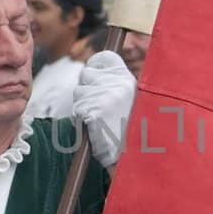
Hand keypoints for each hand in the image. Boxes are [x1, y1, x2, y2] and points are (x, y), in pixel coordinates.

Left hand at [74, 49, 133, 169]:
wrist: (135, 157)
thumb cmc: (132, 132)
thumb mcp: (132, 101)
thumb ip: (115, 85)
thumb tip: (93, 74)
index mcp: (128, 79)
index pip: (105, 57)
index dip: (95, 65)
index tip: (94, 77)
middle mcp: (117, 83)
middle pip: (86, 74)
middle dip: (86, 89)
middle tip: (97, 107)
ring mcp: (105, 96)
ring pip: (78, 92)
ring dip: (82, 105)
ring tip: (98, 120)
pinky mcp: (94, 111)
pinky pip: (77, 109)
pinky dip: (81, 119)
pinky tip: (94, 127)